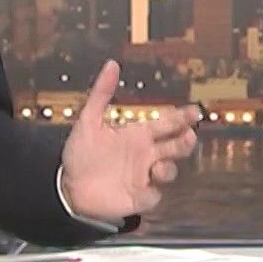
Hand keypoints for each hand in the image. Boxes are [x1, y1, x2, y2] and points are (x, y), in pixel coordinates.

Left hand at [59, 61, 199, 222]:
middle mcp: (146, 155)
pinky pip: (153, 196)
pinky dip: (151, 193)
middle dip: (185, 142)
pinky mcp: (138, 197)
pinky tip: (143, 189)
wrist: (68, 187)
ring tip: (159, 166)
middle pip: (175, 147)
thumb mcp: (88, 120)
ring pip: (169, 172)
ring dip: (168, 169)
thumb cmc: (80, 153)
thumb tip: (111, 64)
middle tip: (189, 136)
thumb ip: (101, 93)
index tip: (193, 112)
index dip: (181, 117)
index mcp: (138, 135)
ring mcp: (144, 177)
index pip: (166, 124)